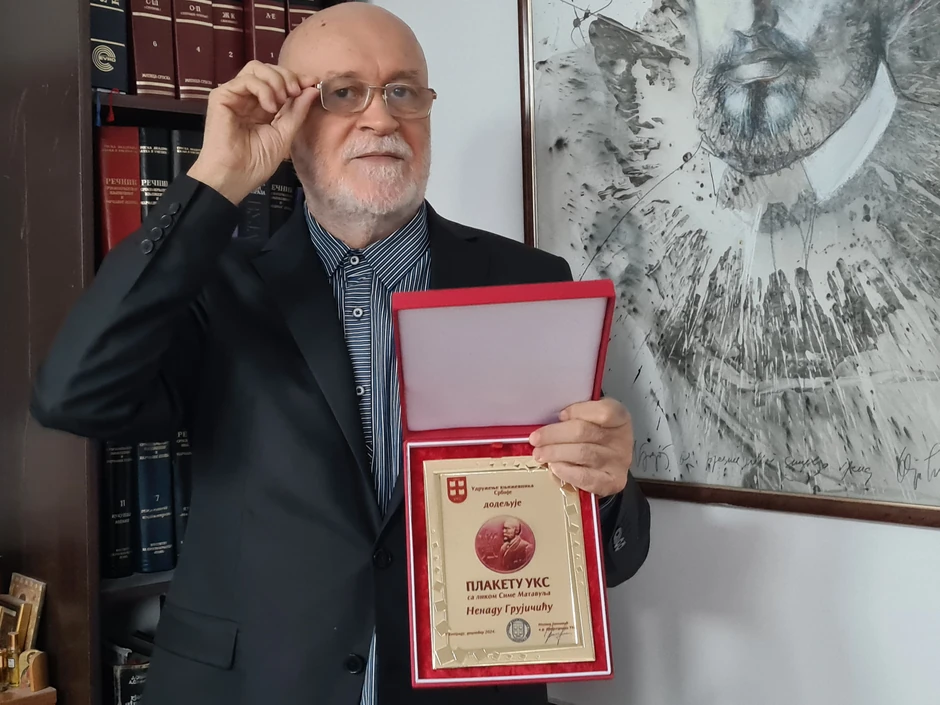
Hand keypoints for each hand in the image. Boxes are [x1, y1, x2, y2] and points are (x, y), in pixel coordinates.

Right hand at [187, 61, 319, 203]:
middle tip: (295, 91)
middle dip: (287, 76)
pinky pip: (246, 79)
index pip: (279, 82)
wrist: (235, 176)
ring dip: (276, 80)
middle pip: (268, 69)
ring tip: (282, 101)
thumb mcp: (285, 134)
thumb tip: (312, 88)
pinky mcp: (222, 96)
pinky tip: (269, 107)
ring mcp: (234, 95)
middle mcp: (248, 98)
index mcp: (263, 107)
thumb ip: (297, 111)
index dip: (296, 78)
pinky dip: (263, 88)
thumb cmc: (257, 162)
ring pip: (256, 68)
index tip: (311, 82)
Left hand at [528, 398, 633, 497]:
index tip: (560, 415)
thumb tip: (546, 422)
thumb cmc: (595, 440)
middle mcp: (621, 439)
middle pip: (584, 432)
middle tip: (535, 439)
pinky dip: (567, 471)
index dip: (578, 411)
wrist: (608, 468)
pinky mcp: (611, 482)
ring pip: (582, 453)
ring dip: (555, 453)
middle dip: (554, 434)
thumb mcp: (591, 421)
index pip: (604, 411)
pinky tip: (555, 467)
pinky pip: (586, 477)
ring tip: (539, 454)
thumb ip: (575, 417)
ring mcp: (618, 462)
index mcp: (619, 418)